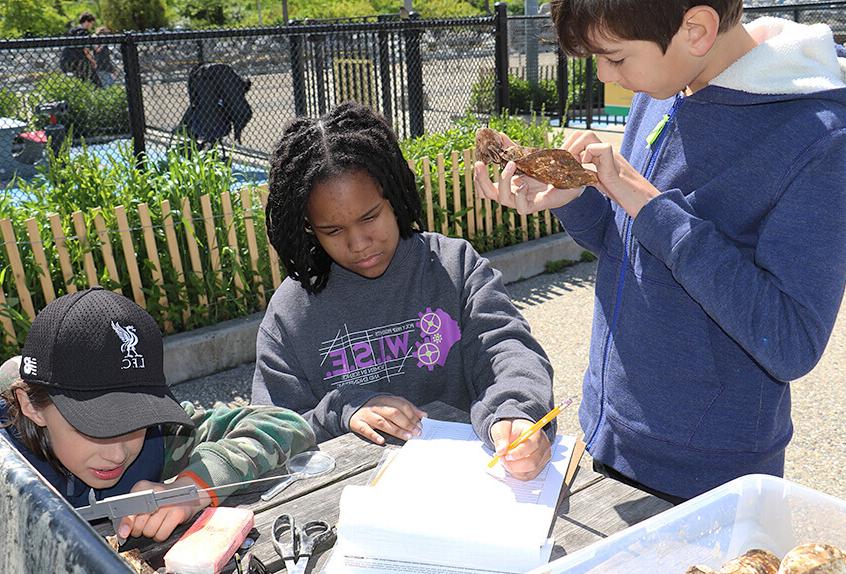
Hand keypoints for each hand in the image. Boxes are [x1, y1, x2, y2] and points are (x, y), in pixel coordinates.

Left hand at [117, 477, 208, 541]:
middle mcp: (155, 492)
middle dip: (139, 529)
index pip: (129, 509)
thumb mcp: (142, 501)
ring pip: (149, 531)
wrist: (186, 493)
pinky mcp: (178, 513)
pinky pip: (162, 534)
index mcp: (142, 487)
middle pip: (139, 524)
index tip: (124, 532)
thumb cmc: (159, 500)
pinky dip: (160, 535)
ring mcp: (168, 503)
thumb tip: (122, 533)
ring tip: (156, 523)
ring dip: (151, 532)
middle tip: (145, 523)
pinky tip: (163, 527)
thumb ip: (129, 516)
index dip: (126, 523)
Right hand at [349, 395, 426, 444]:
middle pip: (393, 413)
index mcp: (386, 400)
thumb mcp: (391, 403)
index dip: (412, 415)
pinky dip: (374, 435)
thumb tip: (424, 415)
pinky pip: (365, 429)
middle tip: (417, 432)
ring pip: (382, 422)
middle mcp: (376, 406)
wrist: (351, 404)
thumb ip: (408, 408)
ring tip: (407, 437)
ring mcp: (367, 415)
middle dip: (407, 423)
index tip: (421, 425)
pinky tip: (382, 441)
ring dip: (396, 430)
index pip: (401, 405)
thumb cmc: (377, 406)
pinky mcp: (357, 423)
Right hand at [473, 130, 587, 214]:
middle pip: (488, 194)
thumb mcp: (526, 158)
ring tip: (511, 164)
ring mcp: (521, 202)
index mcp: (507, 185)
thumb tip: (498, 135)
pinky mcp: (534, 206)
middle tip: (479, 164)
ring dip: (503, 180)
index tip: (477, 162)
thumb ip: (512, 149)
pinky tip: (523, 184)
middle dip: (481, 179)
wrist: (569, 180)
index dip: (478, 179)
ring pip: (503, 199)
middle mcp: (511, 194)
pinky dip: (519, 195)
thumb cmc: (546, 170)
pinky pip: (521, 208)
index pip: (485, 188)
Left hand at [490, 418, 551, 480]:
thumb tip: (501, 451)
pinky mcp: (539, 466)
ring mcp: (543, 457)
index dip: (518, 453)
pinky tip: (511, 465)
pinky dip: (517, 473)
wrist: (516, 432)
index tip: (506, 455)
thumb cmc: (511, 429)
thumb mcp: (502, 427)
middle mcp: (543, 445)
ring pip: (530, 471)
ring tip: (505, 461)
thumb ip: (501, 437)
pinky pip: (528, 476)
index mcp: (535, 432)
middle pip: (533, 462)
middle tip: (502, 460)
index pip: (532, 445)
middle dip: (514, 465)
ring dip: (514, 470)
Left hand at [563, 131, 660, 218]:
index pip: (581, 142)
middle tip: (564, 164)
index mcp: (601, 157)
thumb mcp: (603, 184)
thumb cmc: (627, 196)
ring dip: (575, 149)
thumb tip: (577, 177)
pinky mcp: (615, 165)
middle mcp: (606, 153)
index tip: (561, 164)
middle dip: (568, 146)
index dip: (568, 149)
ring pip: (588, 136)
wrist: (645, 202)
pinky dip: (588, 155)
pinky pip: (602, 148)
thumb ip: (592, 177)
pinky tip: (585, 169)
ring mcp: (611, 157)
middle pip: (582, 134)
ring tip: (573, 166)